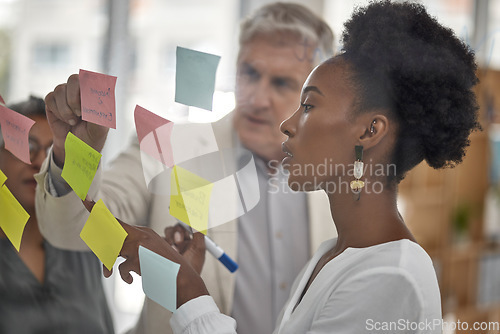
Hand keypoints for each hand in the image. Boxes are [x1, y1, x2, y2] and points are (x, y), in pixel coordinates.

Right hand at [45, 74, 108, 166]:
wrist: (78, 147)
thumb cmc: (92, 135)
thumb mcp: (100, 128)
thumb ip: (97, 113)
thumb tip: (91, 99)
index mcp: (96, 92)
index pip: (92, 78)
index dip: (88, 88)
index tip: (88, 104)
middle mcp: (81, 89)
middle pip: (74, 78)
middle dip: (74, 98)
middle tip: (80, 113)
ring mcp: (66, 94)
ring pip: (60, 89)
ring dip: (66, 109)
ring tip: (74, 121)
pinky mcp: (53, 101)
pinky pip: (50, 98)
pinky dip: (58, 111)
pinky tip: (66, 120)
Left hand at [82, 199, 208, 307]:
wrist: (182, 278)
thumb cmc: (165, 269)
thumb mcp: (147, 256)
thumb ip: (129, 252)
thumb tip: (109, 255)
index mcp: (144, 232)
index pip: (116, 221)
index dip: (98, 211)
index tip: (86, 200)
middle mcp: (141, 235)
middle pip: (110, 234)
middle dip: (102, 247)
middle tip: (105, 266)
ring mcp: (139, 246)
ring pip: (112, 249)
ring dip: (109, 264)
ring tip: (111, 273)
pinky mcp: (137, 259)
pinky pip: (120, 267)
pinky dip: (124, 275)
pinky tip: (130, 280)